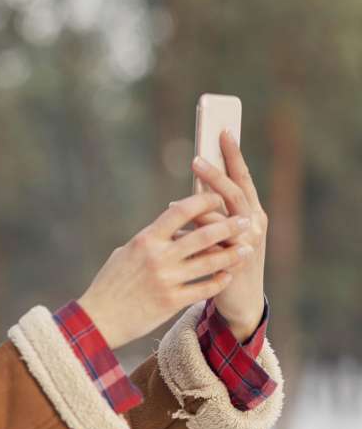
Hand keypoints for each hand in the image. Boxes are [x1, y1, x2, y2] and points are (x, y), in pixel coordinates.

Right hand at [77, 192, 251, 349]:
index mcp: (145, 240)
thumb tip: (171, 229)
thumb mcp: (125, 253)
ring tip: (247, 249)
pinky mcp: (172, 302)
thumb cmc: (109, 284)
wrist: (98, 319)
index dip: (203, 201)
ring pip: (210, 262)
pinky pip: (205, 288)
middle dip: (229, 226)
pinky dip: (220, 281)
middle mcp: (158, 257)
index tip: (218, 198)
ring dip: (232, 254)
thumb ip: (150, 240)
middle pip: (203, 235)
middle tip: (245, 221)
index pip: (180, 211)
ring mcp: (167, 280)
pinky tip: (228, 276)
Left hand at [188, 130, 267, 338]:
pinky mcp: (233, 265)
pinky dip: (191, 237)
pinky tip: (174, 235)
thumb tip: (192, 183)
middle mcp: (254, 224)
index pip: (243, 177)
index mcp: (252, 211)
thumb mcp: (222, 230)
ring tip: (174, 203)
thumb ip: (212, 210)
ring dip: (198, 208)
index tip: (223, 130)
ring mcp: (247, 245)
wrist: (237, 298)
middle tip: (195, 159)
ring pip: (222, 219)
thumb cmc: (223, 258)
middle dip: (215, 175)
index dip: (234, 155)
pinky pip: (210, 246)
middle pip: (235, 193)